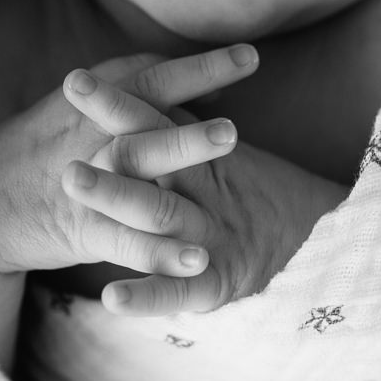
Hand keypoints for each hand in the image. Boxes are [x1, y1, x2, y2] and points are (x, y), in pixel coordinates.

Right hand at [0, 45, 258, 278]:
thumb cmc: (43, 151)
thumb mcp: (80, 110)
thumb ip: (139, 96)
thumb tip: (208, 86)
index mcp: (91, 103)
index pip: (149, 77)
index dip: (198, 68)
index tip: (250, 60)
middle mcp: (90, 135)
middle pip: (145, 119)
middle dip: (190, 123)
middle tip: (236, 127)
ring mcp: (85, 181)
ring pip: (138, 172)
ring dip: (182, 163)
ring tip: (230, 162)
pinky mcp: (81, 228)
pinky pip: (125, 242)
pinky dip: (161, 253)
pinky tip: (199, 261)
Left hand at [61, 71, 347, 316]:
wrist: (316, 242)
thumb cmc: (254, 198)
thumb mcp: (217, 160)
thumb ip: (179, 128)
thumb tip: (142, 81)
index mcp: (198, 160)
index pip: (153, 122)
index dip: (115, 102)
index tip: (72, 81)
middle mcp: (201, 192)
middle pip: (152, 163)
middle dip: (106, 154)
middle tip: (64, 156)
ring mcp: (208, 237)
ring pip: (159, 216)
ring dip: (115, 200)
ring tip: (71, 186)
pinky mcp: (216, 284)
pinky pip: (177, 291)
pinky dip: (144, 295)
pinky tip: (110, 299)